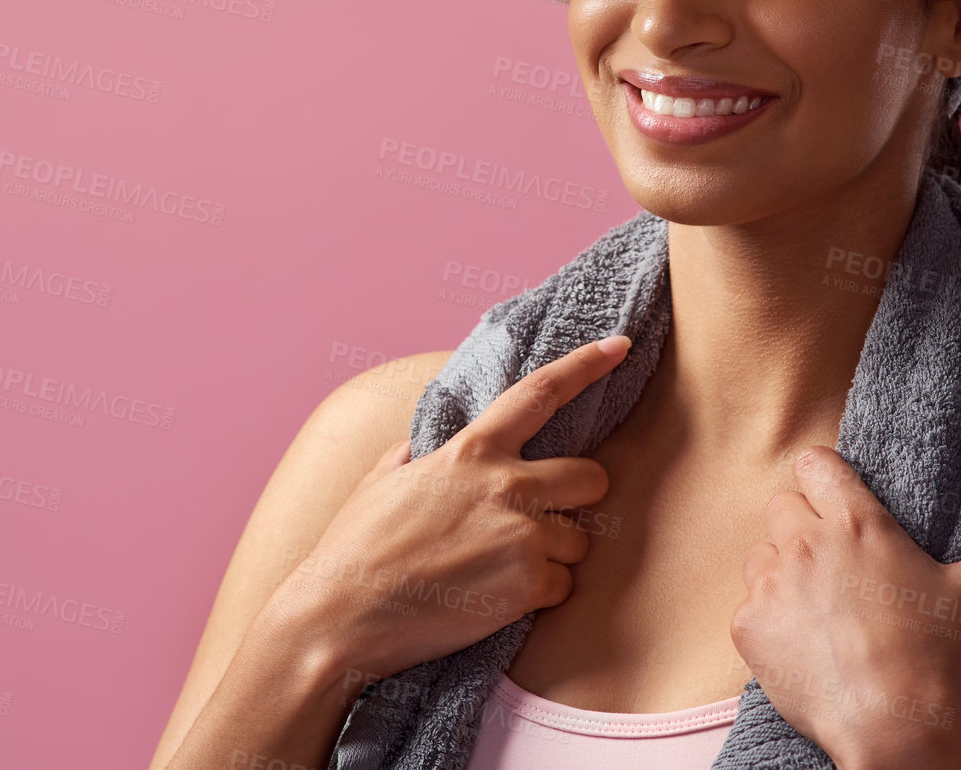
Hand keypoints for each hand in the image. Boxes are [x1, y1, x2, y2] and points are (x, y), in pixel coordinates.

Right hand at [270, 335, 629, 696]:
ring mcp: (522, 535)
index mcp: (472, 452)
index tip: (618, 345)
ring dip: (551, 556)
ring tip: (496, 569)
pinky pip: (562, 588)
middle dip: (578, 498)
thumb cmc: (356, 548)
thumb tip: (430, 443)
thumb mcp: (383, 478)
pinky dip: (536, 597)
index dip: (584, 366)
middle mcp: (507, 485)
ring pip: (578, 541)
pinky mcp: (527, 585)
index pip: (540, 394)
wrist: (342, 615)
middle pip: (592, 477)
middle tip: (543, 518)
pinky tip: (493, 599)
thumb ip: (421, 453)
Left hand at [730, 445, 960, 768]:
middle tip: (830, 562)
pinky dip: (769, 621)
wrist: (891, 724)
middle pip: (781, 506)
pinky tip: (802, 645)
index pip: (815, 463)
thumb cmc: (933, 655)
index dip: (824, 477)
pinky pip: (749, 607)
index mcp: (855, 523)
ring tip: (814, 606)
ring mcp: (770, 584)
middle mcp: (804, 543)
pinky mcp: (748, 625)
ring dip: (780, 571)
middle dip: (800, 526)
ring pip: (760, 555)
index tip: (834, 497)